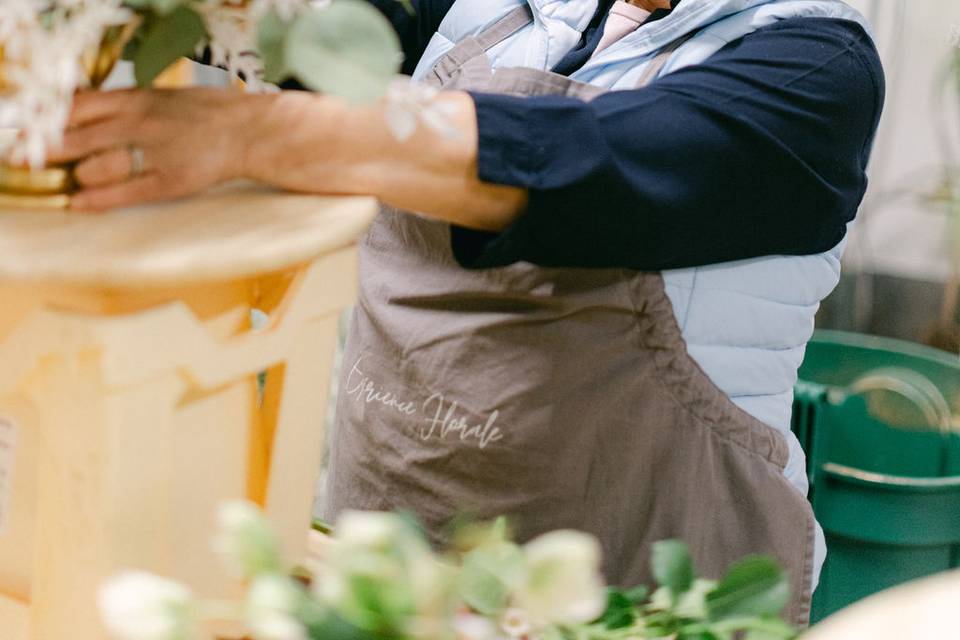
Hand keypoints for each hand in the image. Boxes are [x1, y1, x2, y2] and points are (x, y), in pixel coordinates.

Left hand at [51, 88, 256, 210]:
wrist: (250, 131)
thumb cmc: (208, 113)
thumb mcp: (162, 97)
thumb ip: (126, 104)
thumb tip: (85, 110)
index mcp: (138, 99)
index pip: (77, 107)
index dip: (48, 121)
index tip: (31, 132)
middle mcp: (141, 124)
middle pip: (77, 139)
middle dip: (47, 152)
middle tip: (25, 161)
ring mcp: (156, 153)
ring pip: (97, 167)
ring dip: (77, 176)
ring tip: (71, 180)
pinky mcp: (171, 181)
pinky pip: (125, 192)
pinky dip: (97, 199)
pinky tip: (79, 204)